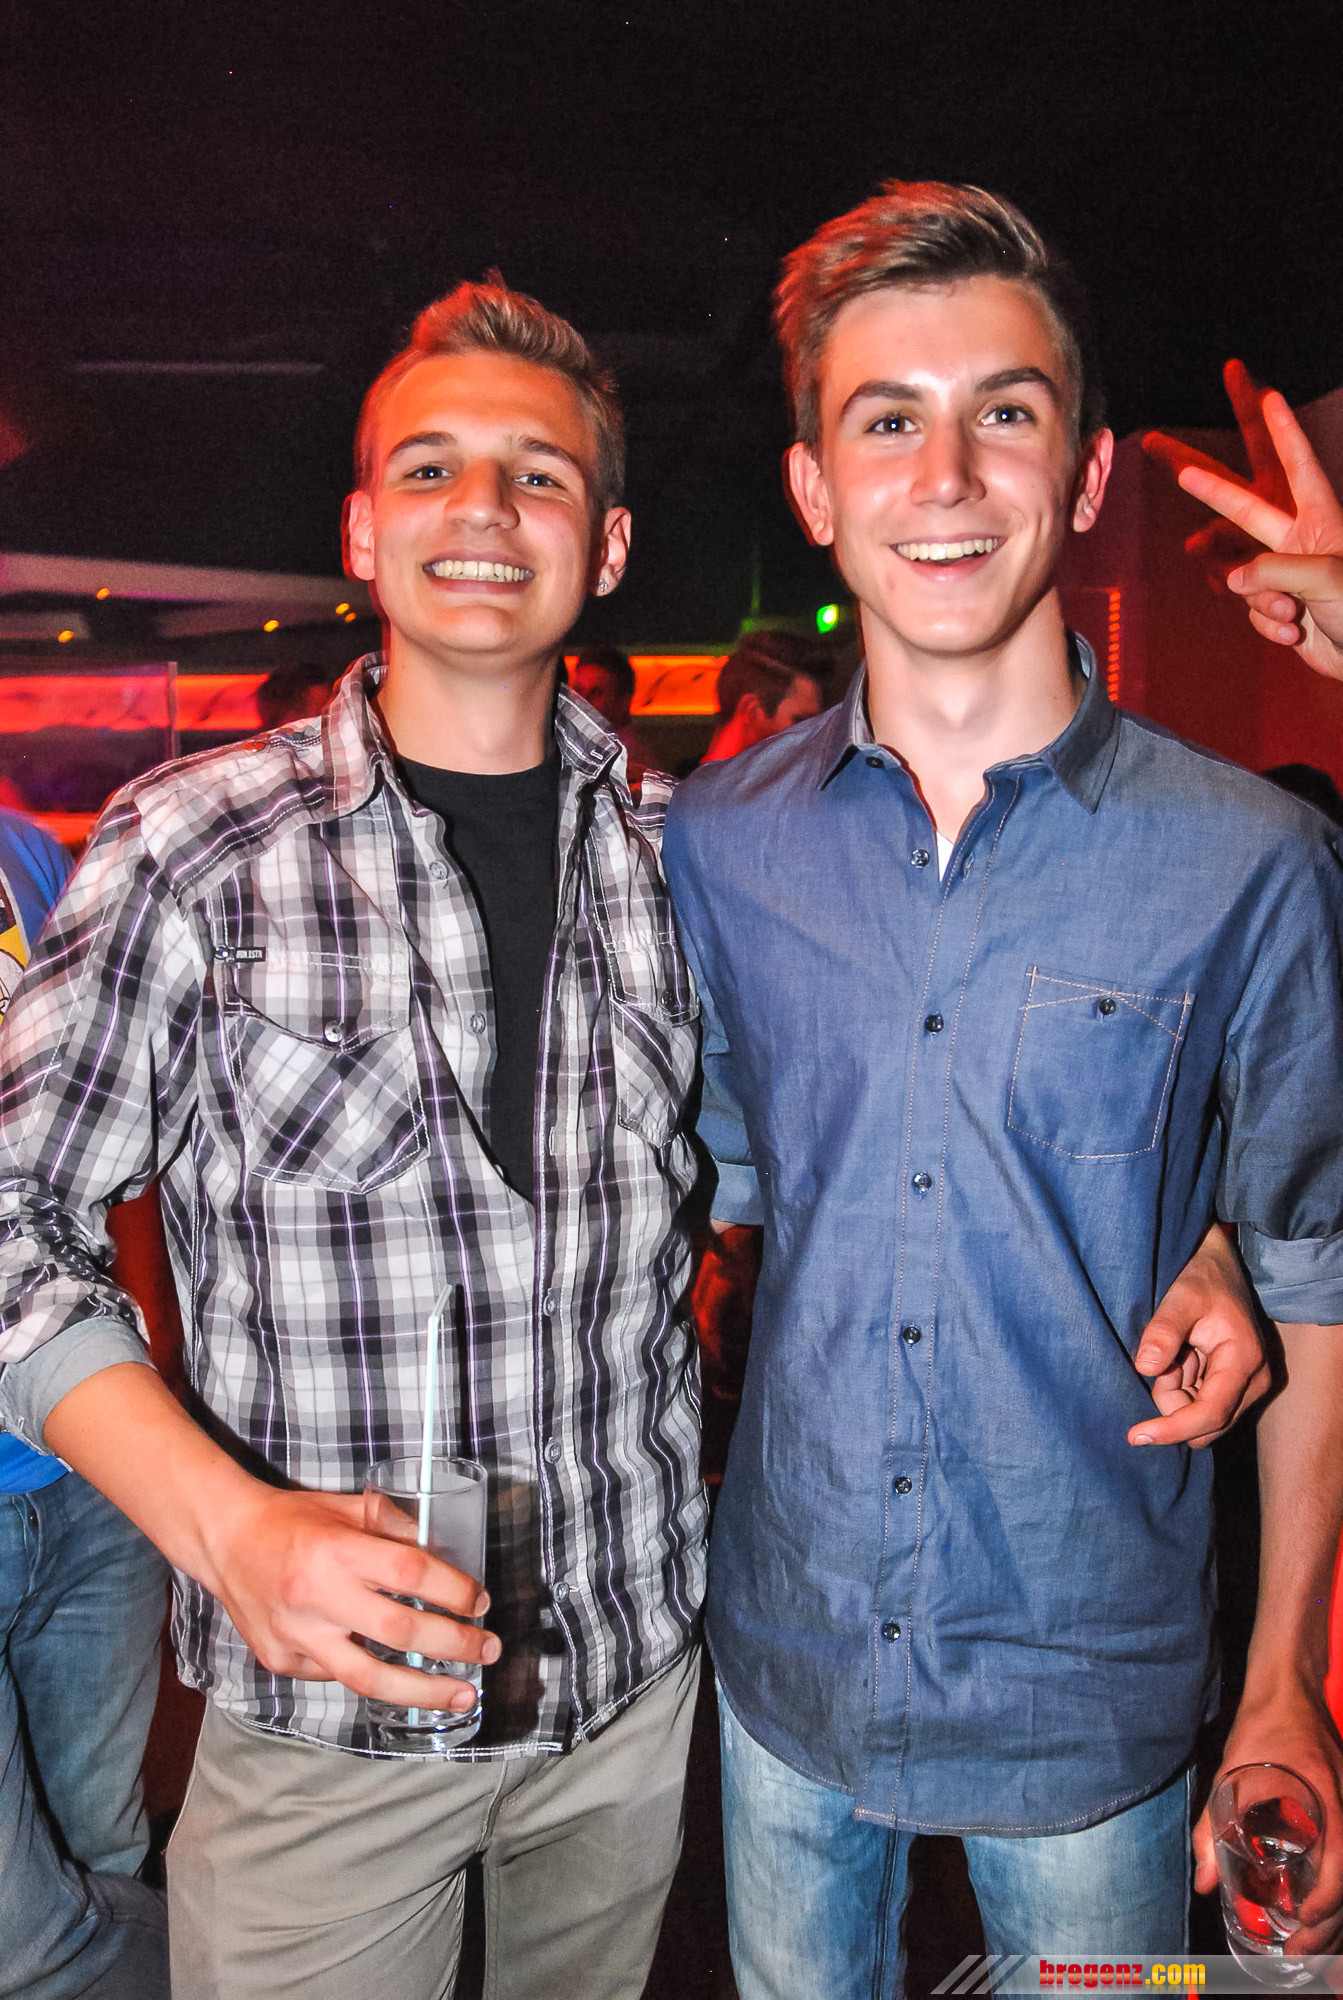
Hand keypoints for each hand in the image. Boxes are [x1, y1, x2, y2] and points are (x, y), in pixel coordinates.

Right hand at [206, 1484, 500, 1711]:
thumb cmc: (289, 1520)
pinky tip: (397, 1677)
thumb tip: (441, 1549)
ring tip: (462, 1695)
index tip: (480, 1602)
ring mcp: (297, 1635)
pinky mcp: (282, 1660)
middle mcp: (316, 1596)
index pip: (410, 1572)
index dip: (453, 1589)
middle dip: (453, 1643)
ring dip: (423, 1691)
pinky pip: (337, 1676)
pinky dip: (372, 1677)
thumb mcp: (345, 1507)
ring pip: (369, 1677)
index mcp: (336, 1549)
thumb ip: (392, 1525)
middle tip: (487, 1650)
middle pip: (399, 1629)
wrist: (225, 1541)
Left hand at [1128, 1226, 1270, 1447]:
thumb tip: (1146, 1369)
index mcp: (1245, 1360)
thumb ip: (1163, 1331)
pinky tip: (1184, 1358)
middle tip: (1164, 1357)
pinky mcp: (1237, 1388)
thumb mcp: (1180, 1296)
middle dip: (1172, 1401)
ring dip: (1176, 1393)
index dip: (1172, 1429)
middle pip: (1204, 1424)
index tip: (1135, 1435)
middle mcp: (1255, 1382)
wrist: (1220, 1267)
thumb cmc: (1202, 1278)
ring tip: (1177, 1351)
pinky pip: (1201, 1406)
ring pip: (1200, 1418)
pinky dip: (1183, 1388)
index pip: (1210, 1413)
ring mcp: (1249, 1387)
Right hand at [1144, 361, 1342, 681]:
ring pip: (1237, 572)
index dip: (1281, 430)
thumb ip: (1273, 570)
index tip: (1267, 392)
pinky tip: (1296, 634)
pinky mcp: (1272, 605)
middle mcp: (1294, 538)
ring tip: (1290, 615)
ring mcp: (1279, 572)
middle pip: (1237, 498)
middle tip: (1156, 444)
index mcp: (1319, 519)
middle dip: (1197, 475)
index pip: (1295, 465)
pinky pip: (1249, 609)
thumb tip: (1231, 578)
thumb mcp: (1324, 578)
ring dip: (1258, 598)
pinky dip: (1268, 625)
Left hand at [1193, 1676, 1342, 1955]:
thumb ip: (1211, 1828)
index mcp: (1330, 1805)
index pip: (1340, 1869)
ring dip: (1335, 1915)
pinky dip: (1336, 1888)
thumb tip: (1203, 1882)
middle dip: (1329, 1926)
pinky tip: (1318, 1907)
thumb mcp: (1231, 1775)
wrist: (1288, 1687)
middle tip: (1301, 1954)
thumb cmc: (1263, 1727)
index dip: (1325, 1905)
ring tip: (1311, 1946)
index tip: (1303, 1925)